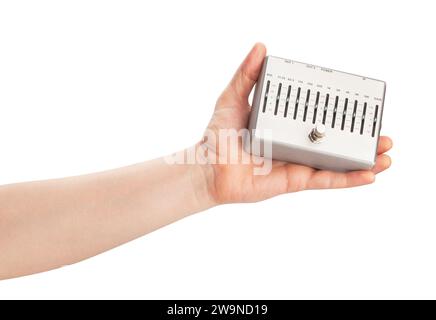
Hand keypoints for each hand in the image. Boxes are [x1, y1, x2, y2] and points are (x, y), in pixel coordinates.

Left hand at [201, 43, 391, 203]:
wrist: (208, 167)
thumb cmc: (217, 135)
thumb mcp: (232, 97)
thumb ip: (247, 74)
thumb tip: (261, 46)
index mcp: (285, 124)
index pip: (318, 117)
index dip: (340, 114)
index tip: (360, 108)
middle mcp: (295, 144)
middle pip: (333, 142)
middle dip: (360, 139)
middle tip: (382, 133)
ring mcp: (297, 164)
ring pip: (336, 163)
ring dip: (362, 160)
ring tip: (385, 154)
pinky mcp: (294, 180)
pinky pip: (325, 180)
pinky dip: (347, 179)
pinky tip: (369, 174)